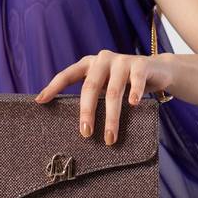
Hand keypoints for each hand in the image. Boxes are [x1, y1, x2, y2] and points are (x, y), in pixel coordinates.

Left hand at [34, 49, 172, 144]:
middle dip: (87, 112)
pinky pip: (136, 79)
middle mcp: (103, 60)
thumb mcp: (106, 88)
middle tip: (85, 133)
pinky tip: (132, 104)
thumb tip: (79, 128)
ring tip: (110, 137)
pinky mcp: (141, 64)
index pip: (67, 75)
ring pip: (113, 91)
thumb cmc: (125, 84)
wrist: (157, 71)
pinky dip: (134, 92)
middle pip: (90, 87)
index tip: (40, 101)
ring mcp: (122, 60)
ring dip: (112, 116)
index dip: (53, 87)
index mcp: (89, 64)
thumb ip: (94, 97)